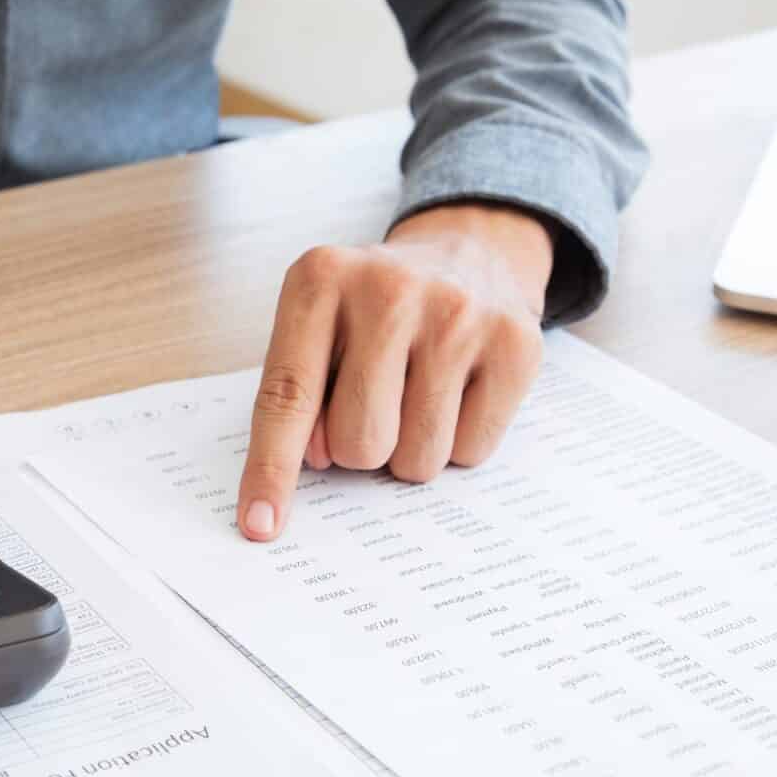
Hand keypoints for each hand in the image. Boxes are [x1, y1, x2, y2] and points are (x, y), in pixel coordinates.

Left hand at [235, 203, 552, 540]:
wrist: (469, 250)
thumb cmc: (375, 308)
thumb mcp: (319, 328)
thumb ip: (301, 394)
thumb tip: (318, 459)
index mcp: (319, 279)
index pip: (286, 396)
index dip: (271, 468)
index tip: (260, 525)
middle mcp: (388, 289)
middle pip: (358, 443)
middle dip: (360, 448)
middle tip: (376, 403)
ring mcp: (458, 313)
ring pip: (417, 458)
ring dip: (411, 449)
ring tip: (418, 391)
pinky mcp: (516, 343)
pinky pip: (472, 452)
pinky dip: (460, 440)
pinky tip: (460, 388)